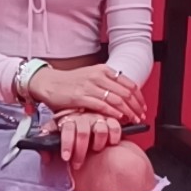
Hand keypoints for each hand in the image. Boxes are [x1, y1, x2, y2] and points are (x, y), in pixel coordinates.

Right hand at [28, 64, 146, 123]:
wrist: (48, 82)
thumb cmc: (70, 83)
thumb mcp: (91, 78)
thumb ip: (106, 84)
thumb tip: (123, 97)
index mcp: (103, 70)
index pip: (129, 83)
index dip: (139, 97)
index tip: (143, 107)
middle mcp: (98, 76)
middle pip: (126, 92)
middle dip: (136, 106)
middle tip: (141, 116)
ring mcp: (89, 86)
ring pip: (117, 99)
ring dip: (128, 111)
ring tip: (133, 120)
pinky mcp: (80, 97)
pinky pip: (102, 105)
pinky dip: (113, 113)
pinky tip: (118, 118)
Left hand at [48, 111, 122, 167]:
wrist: (91, 125)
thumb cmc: (71, 134)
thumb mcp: (56, 138)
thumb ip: (49, 146)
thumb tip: (45, 157)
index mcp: (69, 119)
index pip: (67, 129)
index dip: (66, 144)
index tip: (66, 157)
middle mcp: (83, 117)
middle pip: (83, 132)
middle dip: (80, 151)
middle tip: (77, 163)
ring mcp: (98, 117)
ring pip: (100, 130)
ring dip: (98, 144)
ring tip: (96, 150)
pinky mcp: (112, 120)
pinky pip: (114, 127)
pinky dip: (113, 137)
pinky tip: (110, 143)